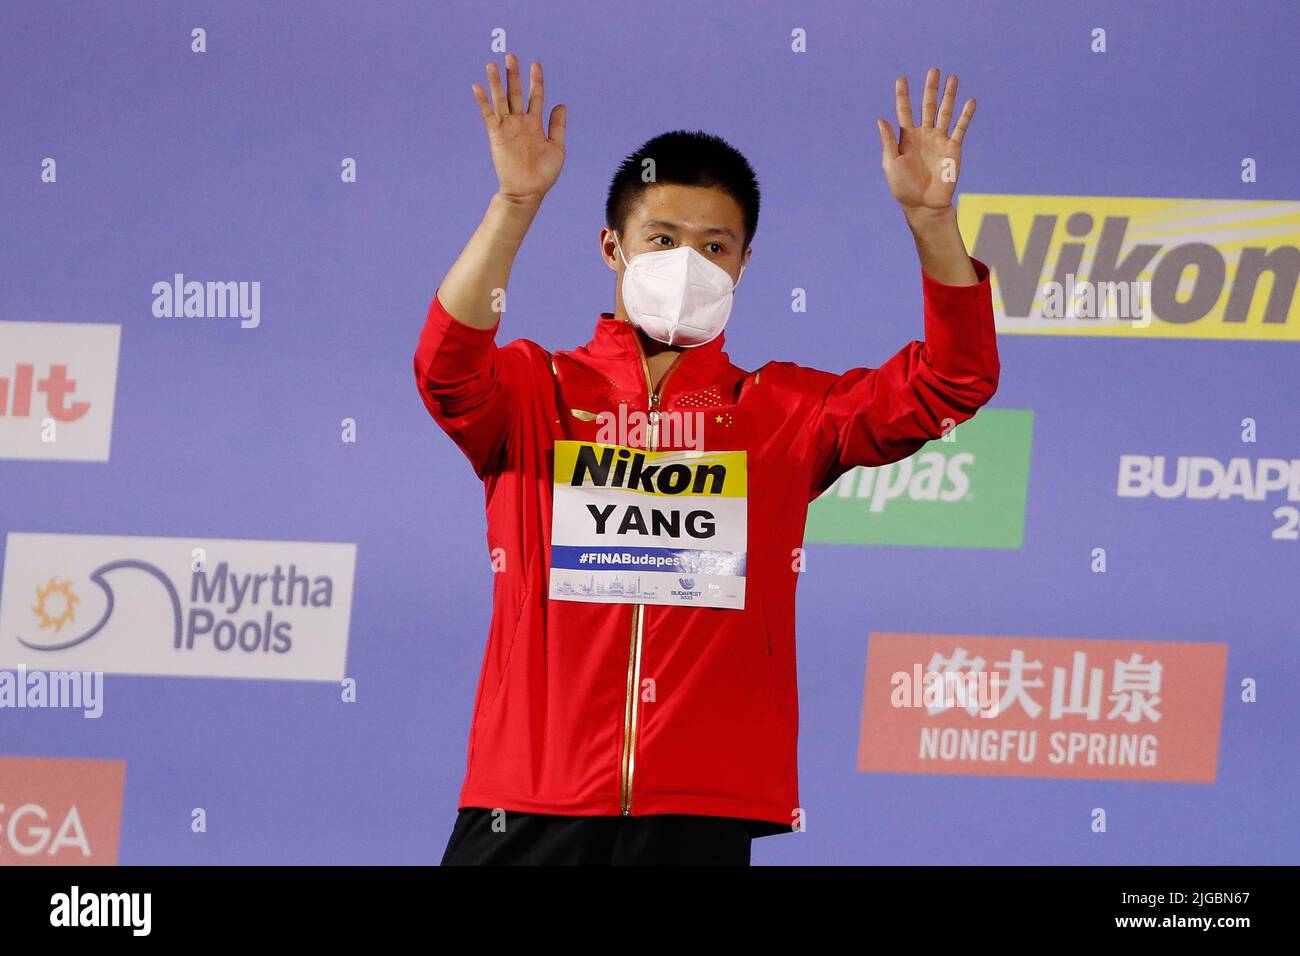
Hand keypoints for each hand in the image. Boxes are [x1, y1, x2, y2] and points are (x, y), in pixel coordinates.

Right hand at [471, 53, 566, 204]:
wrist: (528, 192)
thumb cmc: (543, 174)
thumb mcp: (557, 148)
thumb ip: (557, 126)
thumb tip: (560, 104)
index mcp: (536, 124)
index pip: (535, 96)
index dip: (536, 81)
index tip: (535, 64)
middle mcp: (520, 123)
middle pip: (516, 93)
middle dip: (514, 75)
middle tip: (511, 56)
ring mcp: (508, 128)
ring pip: (501, 100)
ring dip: (496, 83)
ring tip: (492, 65)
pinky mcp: (496, 136)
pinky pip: (488, 116)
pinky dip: (483, 102)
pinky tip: (478, 87)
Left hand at [877, 68, 974, 215]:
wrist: (924, 205)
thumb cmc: (903, 187)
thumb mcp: (891, 163)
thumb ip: (888, 141)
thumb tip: (880, 119)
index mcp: (906, 137)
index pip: (904, 111)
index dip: (902, 95)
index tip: (901, 79)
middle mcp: (924, 135)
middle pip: (927, 106)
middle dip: (930, 89)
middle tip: (933, 70)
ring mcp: (939, 140)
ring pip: (945, 112)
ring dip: (949, 96)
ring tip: (952, 78)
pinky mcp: (953, 148)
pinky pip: (960, 128)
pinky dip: (965, 115)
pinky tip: (970, 101)